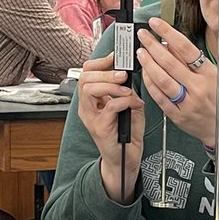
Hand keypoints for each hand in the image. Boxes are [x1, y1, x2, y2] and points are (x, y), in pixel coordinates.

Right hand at [76, 52, 144, 202]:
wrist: (126, 160)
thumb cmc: (127, 135)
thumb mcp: (129, 106)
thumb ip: (127, 92)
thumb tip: (130, 78)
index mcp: (92, 100)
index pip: (86, 73)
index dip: (100, 62)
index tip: (115, 58)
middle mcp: (87, 108)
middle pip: (85, 77)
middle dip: (106, 72)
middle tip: (122, 75)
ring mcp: (91, 118)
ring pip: (90, 89)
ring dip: (112, 85)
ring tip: (126, 91)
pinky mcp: (100, 128)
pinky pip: (109, 107)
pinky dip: (123, 101)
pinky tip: (133, 104)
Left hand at [136, 18, 218, 148]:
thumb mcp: (216, 76)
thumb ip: (193, 62)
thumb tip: (171, 45)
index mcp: (209, 74)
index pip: (185, 48)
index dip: (168, 33)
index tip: (156, 24)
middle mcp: (198, 88)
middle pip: (170, 63)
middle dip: (152, 46)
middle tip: (143, 36)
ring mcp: (187, 103)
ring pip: (162, 80)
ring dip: (148, 64)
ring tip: (140, 52)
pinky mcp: (178, 116)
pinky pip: (159, 98)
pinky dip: (150, 84)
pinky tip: (145, 74)